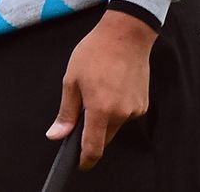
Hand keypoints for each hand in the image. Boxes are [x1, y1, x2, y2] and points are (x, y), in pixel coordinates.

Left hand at [46, 9, 156, 170]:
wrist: (126, 34)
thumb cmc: (95, 52)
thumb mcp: (71, 79)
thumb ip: (66, 112)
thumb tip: (56, 135)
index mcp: (100, 109)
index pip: (93, 147)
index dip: (84, 160)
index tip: (78, 164)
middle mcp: (121, 114)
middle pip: (104, 137)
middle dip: (91, 131)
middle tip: (82, 107)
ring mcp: (135, 109)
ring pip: (114, 125)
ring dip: (104, 117)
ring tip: (98, 88)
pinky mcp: (143, 104)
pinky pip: (125, 114)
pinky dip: (116, 107)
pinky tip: (111, 86)